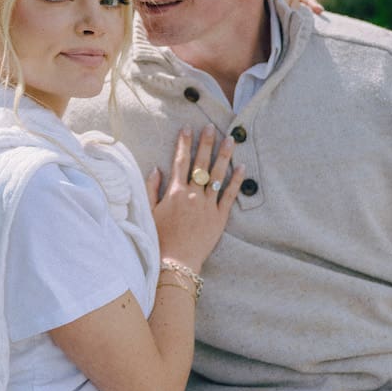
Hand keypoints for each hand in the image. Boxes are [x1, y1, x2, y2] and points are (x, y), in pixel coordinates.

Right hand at [146, 127, 243, 272]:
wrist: (176, 263)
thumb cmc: (160, 240)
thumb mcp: (149, 213)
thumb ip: (152, 189)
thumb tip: (156, 169)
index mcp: (175, 193)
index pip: (180, 162)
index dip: (183, 143)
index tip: (187, 128)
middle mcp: (193, 195)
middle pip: (201, 164)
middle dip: (205, 143)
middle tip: (211, 127)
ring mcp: (208, 206)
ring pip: (217, 175)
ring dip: (224, 155)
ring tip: (230, 139)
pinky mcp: (219, 218)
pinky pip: (229, 195)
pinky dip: (236, 181)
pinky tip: (242, 166)